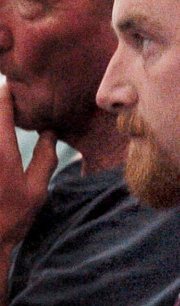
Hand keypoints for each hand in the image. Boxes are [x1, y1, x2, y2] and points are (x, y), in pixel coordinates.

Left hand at [0, 83, 56, 253]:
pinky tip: (4, 155)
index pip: (2, 110)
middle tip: (9, 101)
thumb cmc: (11, 219)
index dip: (7, 94)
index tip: (12, 86)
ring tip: (5, 123)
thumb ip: (45, 159)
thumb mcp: (36, 191)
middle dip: (0, 108)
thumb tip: (49, 133)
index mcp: (2, 150)